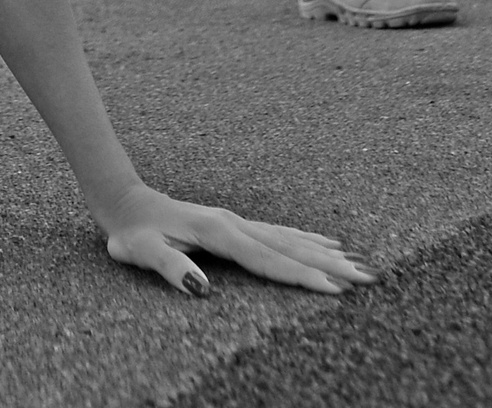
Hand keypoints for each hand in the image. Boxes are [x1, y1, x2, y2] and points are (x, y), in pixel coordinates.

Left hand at [97, 185, 375, 296]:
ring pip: (289, 238)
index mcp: (217, 233)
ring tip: (358, 263)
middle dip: (328, 265)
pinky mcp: (235, 224)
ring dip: (323, 252)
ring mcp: (236, 221)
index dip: (301, 275)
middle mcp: (234, 224)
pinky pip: (278, 232)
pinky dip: (305, 238)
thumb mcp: (141, 251)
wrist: (124, 201)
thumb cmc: (133, 233)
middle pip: (289, 247)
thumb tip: (202, 289)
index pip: (267, 259)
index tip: (333, 288)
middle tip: (366, 278)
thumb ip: (170, 268)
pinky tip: (324, 243)